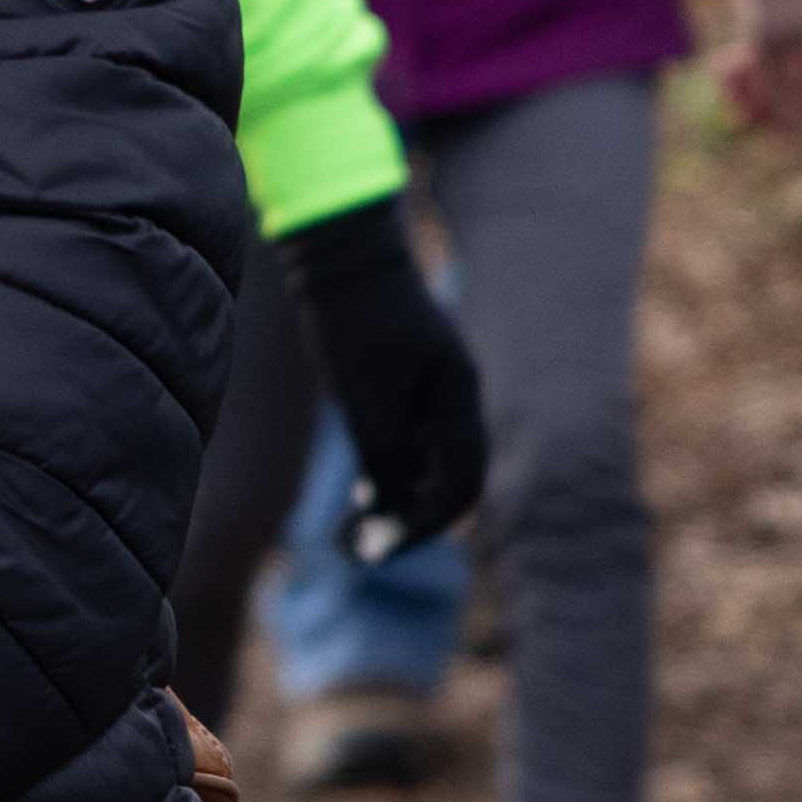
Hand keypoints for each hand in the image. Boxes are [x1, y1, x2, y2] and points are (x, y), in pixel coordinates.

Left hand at [295, 194, 487, 557]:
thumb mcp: (363, 395)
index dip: (422, 525)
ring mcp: (433, 387)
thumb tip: (388, 507)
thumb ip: (384, 453)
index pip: (462, 484)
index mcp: (458, 396)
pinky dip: (388, 473)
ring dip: (396, 501)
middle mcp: (455, 395)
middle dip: (410, 521)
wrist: (338, 250)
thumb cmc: (351, 316)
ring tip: (350, 532)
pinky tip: (360, 497)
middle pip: (451, 479)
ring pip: (428, 463)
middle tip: (361, 552)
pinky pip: (410, 442)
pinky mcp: (406, 380)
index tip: (377, 551)